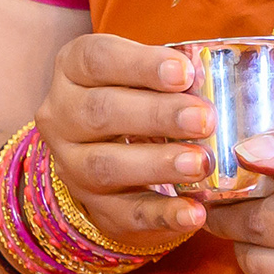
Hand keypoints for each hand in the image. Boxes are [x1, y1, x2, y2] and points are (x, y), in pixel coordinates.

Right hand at [30, 32, 224, 250]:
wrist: (109, 150)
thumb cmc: (137, 93)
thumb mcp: (144, 74)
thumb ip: (173, 73)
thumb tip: (211, 76)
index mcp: (73, 69)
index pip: (97, 58)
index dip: (141, 64)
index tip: (185, 73)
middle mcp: (61, 115)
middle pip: (101, 111)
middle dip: (156, 115)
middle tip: (204, 120)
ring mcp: (71, 165)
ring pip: (106, 166)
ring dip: (156, 165)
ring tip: (200, 163)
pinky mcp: (92, 206)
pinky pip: (125, 214)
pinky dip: (162, 215)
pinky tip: (194, 214)